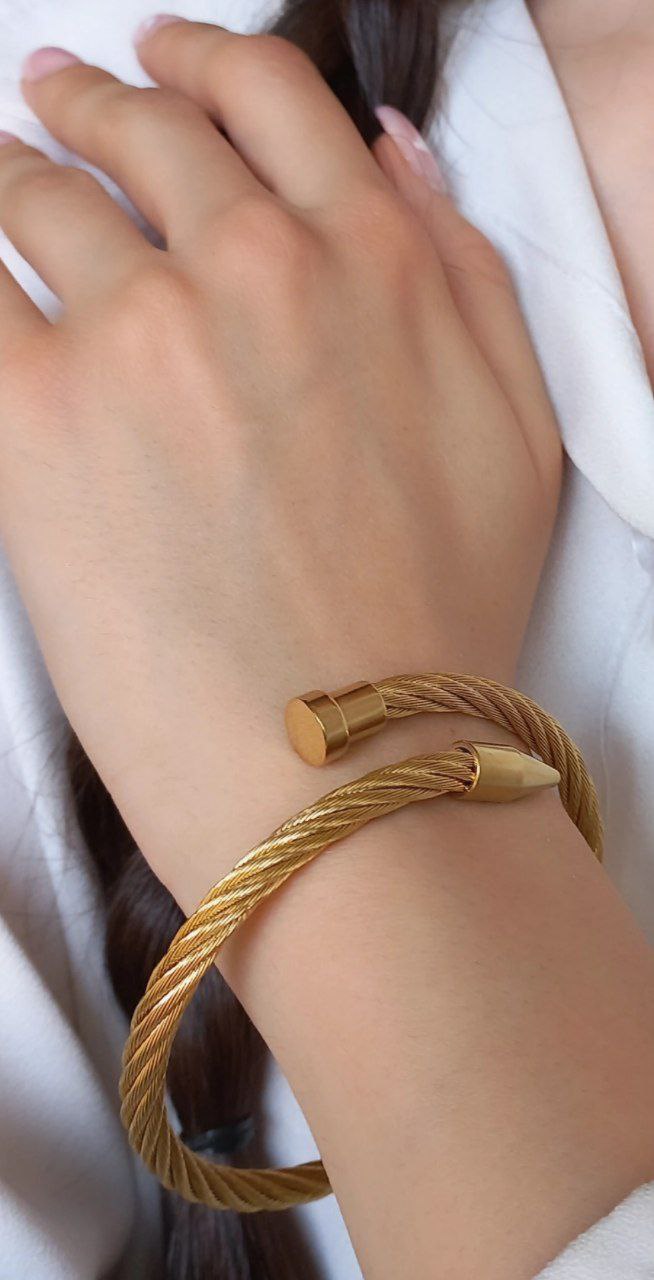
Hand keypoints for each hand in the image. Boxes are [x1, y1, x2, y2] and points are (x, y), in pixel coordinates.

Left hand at [0, 20, 559, 908]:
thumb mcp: (514, 427)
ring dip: (10, 169)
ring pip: (37, 197)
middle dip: (93, 103)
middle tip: (56, 99)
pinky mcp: (36, 421)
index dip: (205, 62)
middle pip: (144, 135)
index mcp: (370, 261)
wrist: (348, 760)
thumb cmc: (438, 617)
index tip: (162, 60)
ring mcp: (138, 336)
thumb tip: (390, 159)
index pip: (270, 100)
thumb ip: (461, 272)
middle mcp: (252, 270)